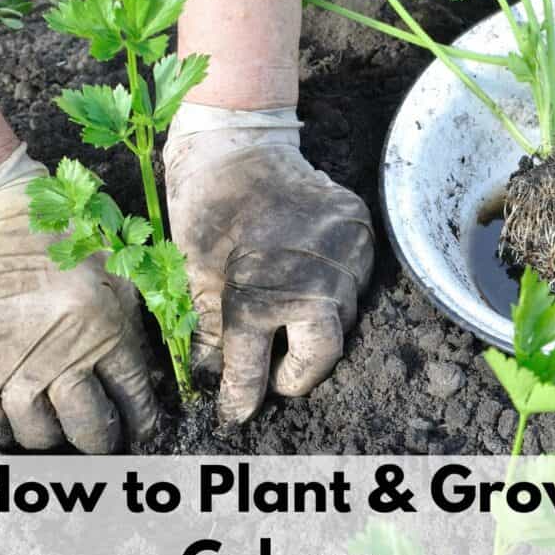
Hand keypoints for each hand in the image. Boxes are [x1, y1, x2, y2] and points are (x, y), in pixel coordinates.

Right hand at [0, 145, 160, 452]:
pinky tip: (13, 425)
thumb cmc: (67, 243)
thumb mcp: (117, 276)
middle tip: (102, 441)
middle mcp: (65, 350)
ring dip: (51, 439)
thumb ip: (133, 327)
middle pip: (89, 425)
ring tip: (58, 429)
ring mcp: (16, 357)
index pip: (133, 397)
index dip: (141, 424)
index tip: (141, 433)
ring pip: (37, 431)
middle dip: (102, 442)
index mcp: (109, 328)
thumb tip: (147, 382)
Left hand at [164, 106, 373, 423]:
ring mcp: (344, 255)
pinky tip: (311, 281)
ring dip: (317, 329)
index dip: (242, 396)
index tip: (238, 411)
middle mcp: (311, 284)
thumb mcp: (194, 274)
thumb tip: (216, 378)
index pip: (252, 370)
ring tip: (291, 321)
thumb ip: (211, 332)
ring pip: (344, 318)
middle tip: (276, 375)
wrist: (238, 143)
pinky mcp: (361, 232)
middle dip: (297, 374)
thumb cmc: (207, 208)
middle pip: (322, 356)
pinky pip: (358, 280)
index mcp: (256, 298)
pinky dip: (335, 290)